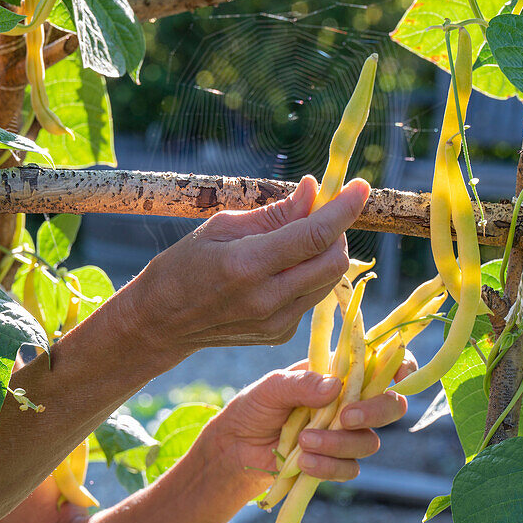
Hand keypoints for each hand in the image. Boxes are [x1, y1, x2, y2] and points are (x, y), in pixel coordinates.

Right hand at [126, 176, 369, 364]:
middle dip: (338, 232)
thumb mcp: (221, 227)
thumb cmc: (184, 265)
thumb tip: (313, 190)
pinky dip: (310, 275)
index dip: (343, 209)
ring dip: (326, 253)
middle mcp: (267, 299)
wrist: (161, 322)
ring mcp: (276, 323)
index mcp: (247, 266)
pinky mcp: (281, 334)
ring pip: (329, 281)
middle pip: (334, 262)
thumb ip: (275, 213)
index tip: (362, 187)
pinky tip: (283, 268)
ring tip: (300, 238)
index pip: (313, 235)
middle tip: (322, 213)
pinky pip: (312, 297)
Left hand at [198, 364, 413, 497]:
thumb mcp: (272, 387)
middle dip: (375, 412)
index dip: (401, 367)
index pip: (384, 366)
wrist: (235, 449)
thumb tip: (335, 386)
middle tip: (347, 417)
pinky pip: (350, 468)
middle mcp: (351, 403)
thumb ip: (302, 383)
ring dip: (338, 443)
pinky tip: (304, 462)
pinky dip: (329, 466)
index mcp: (340, 375)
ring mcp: (346, 435)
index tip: (398, 376)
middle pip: (391, 406)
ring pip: (369, 442)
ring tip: (304, 441)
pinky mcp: (336, 463)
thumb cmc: (255, 407)